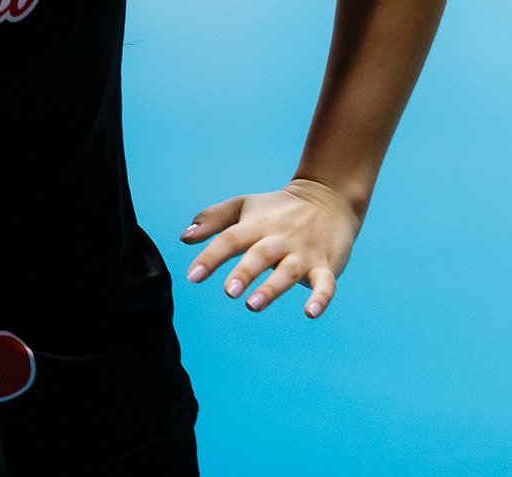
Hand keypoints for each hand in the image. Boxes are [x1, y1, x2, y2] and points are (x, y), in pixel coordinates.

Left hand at [176, 178, 362, 318]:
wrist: (327, 197)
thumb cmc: (276, 209)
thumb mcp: (243, 206)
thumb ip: (212, 219)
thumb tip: (184, 238)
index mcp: (256, 225)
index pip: (230, 239)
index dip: (211, 257)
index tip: (192, 277)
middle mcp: (279, 238)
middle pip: (260, 254)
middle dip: (244, 273)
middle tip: (229, 291)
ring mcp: (304, 252)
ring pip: (288, 270)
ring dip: (272, 288)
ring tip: (253, 304)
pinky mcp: (326, 265)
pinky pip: (326, 283)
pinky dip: (320, 298)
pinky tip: (311, 313)